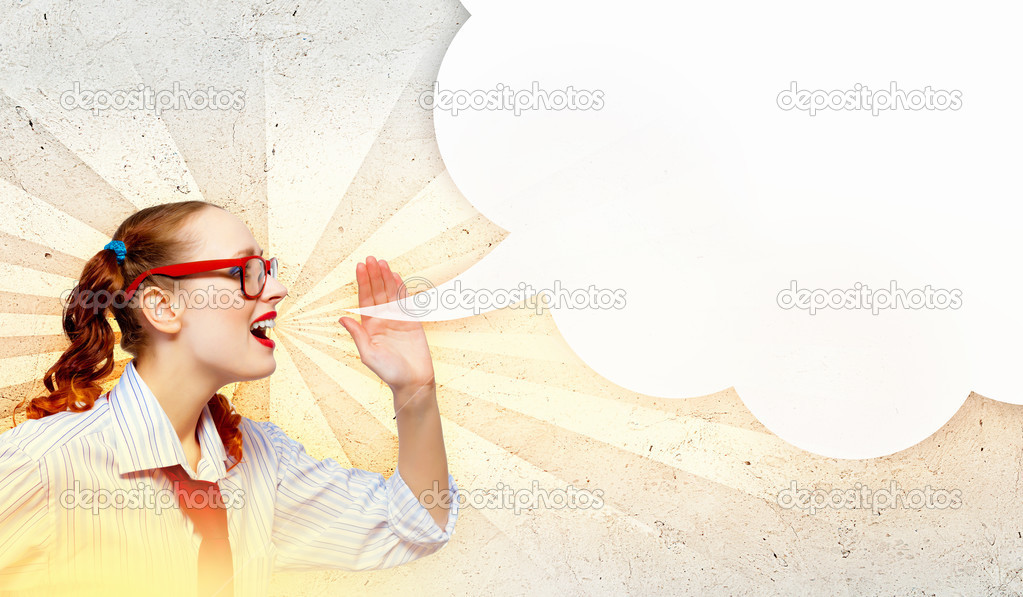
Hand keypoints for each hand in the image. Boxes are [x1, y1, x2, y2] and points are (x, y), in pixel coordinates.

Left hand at [338, 256, 435, 394]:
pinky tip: (397, 276)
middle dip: (374, 275)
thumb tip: (342, 318)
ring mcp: (397, 320)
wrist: (413, 381)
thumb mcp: (369, 355)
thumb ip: (358, 335)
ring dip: (386, 278)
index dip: (363, 282)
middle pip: (377, 292)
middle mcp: (382, 320)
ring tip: (382, 262)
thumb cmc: (389, 372)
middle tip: (371, 258)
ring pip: (390, 294)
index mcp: (370, 327)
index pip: (365, 300)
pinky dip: (401, 288)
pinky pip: (405, 302)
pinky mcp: (411, 322)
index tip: (360, 267)